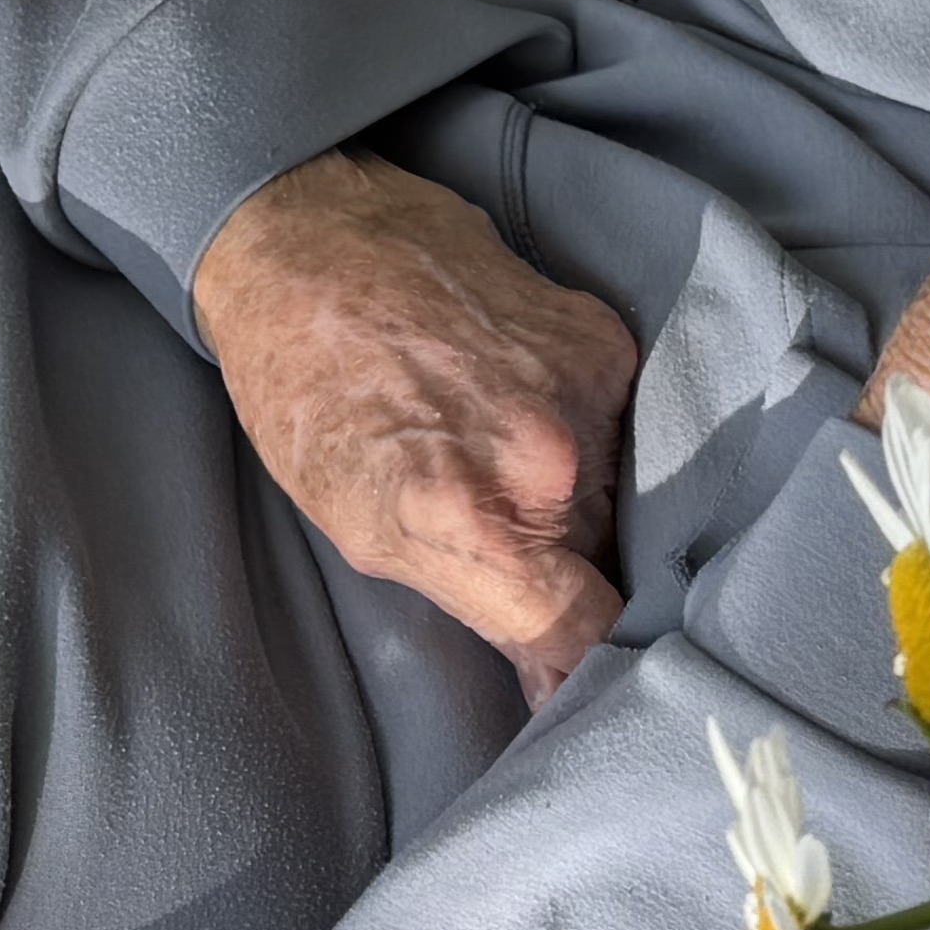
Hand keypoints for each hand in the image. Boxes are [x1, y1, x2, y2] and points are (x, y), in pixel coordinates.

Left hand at [195, 150, 637, 699]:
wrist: (303, 241)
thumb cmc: (307, 393)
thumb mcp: (364, 529)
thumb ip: (481, 607)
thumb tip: (559, 688)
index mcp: (473, 521)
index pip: (593, 635)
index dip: (593, 667)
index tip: (581, 676)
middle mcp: (547, 460)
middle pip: (613, 564)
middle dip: (577, 571)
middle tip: (514, 541)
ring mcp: (586, 390)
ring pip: (625, 491)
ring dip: (586, 497)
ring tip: (498, 452)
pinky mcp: (607, 339)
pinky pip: (623, 421)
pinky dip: (585, 429)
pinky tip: (516, 400)